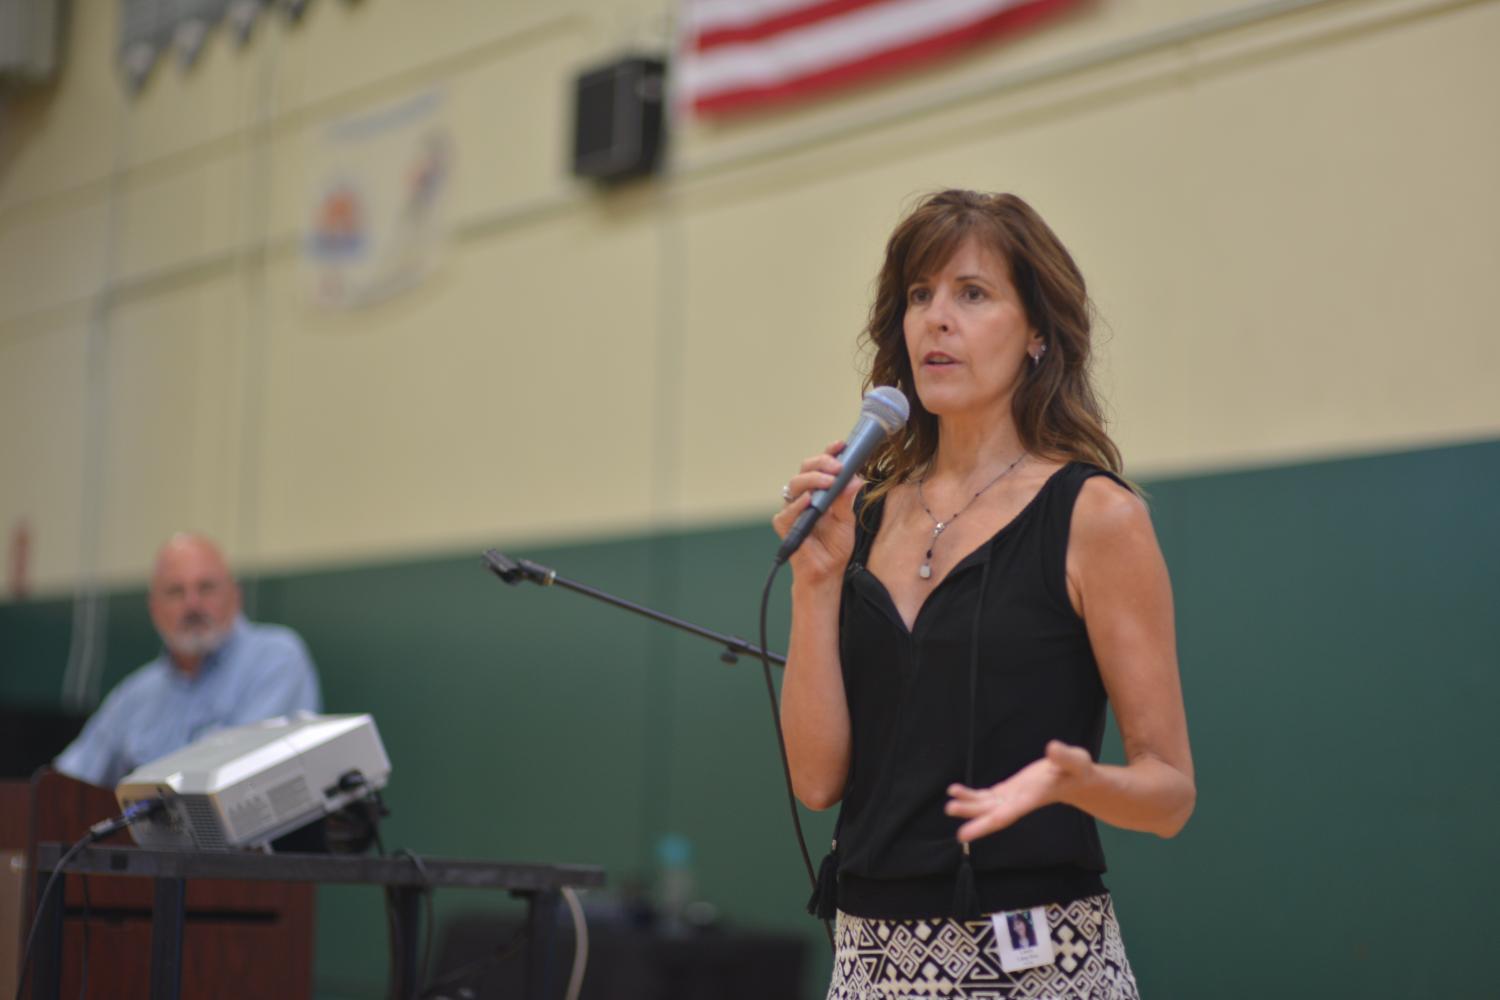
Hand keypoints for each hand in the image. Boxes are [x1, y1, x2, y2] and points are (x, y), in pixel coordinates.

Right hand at [771, 440, 862, 586]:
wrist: (827, 572)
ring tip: (829, 482)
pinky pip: (788, 511)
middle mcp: (803, 495)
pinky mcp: (784, 524)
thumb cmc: (835, 545)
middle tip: (838, 467)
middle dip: (822, 464)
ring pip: (795, 484)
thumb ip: (847, 499)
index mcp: (819, 490)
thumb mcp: (847, 519)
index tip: (842, 445)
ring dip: (813, 480)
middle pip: (805, 469)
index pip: (821, 466)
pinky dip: (799, 504)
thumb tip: (855, 479)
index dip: (830, 452)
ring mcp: (792, 509)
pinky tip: (810, 500)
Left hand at [945, 741, 1094, 842]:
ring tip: (949, 802)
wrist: (1076, 780)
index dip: (986, 823)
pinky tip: (955, 791)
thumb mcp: (1076, 761)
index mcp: (1033, 798)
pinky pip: (986, 796)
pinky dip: (971, 795)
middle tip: (949, 809)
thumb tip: (1052, 748)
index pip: (1008, 813)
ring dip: (967, 805)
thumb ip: (1065, 757)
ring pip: (986, 806)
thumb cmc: (1078, 771)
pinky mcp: (1008, 791)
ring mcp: (1012, 798)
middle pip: (992, 813)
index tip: (966, 833)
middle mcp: (1020, 802)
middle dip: (971, 814)